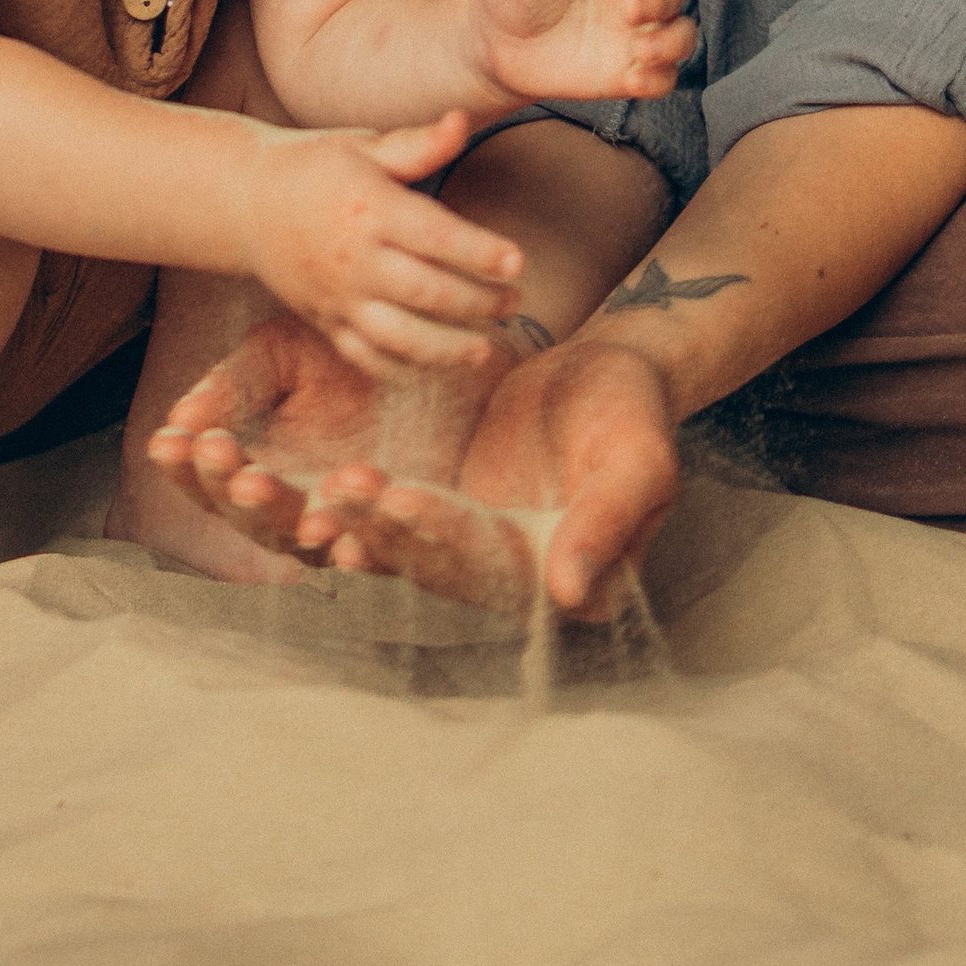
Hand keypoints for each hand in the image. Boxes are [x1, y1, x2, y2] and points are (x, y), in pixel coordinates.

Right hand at [144, 310, 481, 563]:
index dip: (188, 468)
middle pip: (259, 523)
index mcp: (262, 471)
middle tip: (228, 463)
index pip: (213, 483)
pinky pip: (399, 545)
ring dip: (311, 526)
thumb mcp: (280, 353)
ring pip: (325, 543)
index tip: (168, 442)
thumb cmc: (345, 356)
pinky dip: (387, 535)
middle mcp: (302, 510)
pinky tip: (379, 512)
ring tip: (306, 508)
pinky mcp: (415, 532)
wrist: (437, 351)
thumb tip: (181, 418)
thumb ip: (233, 384)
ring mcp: (358, 527)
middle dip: (240, 496)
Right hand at [239, 110, 522, 374]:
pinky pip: (366, 357)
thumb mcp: (364, 146)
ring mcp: (337, 297)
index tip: (517, 261)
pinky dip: (402, 370)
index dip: (481, 252)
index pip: (436, 237)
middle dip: (479, 303)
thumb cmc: (315, 165)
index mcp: (369, 208)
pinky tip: (436, 367)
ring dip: (448, 349)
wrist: (245, 201)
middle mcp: (353, 259)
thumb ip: (418, 144)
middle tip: (514, 302)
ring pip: (400, 338)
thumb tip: (462, 121)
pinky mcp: (324, 322)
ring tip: (485, 348)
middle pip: (427, 292)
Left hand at [310, 335, 681, 620]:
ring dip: (368, 523)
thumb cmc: (634, 412)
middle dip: (390, 530)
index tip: (407, 501)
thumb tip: (567, 594)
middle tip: (347, 489)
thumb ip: (606, 521)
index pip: (503, 572)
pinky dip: (367, 510)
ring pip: (415, 549)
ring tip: (331, 487)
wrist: (608, 370)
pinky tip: (328, 493)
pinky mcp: (451, 520)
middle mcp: (523, 582)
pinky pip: (403, 522)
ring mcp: (483, 554)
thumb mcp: (637, 460)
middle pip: (447, 566)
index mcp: (577, 584)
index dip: (450, 540)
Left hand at [470, 0, 696, 108]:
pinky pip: (663, 78)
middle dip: (661, 1)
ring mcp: (636, 32)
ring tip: (642, 50)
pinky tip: (633, 81)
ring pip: (681, 34)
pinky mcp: (630, 70)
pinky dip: (658, 79)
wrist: (497, 40)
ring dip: (672, 43)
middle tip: (631, 11)